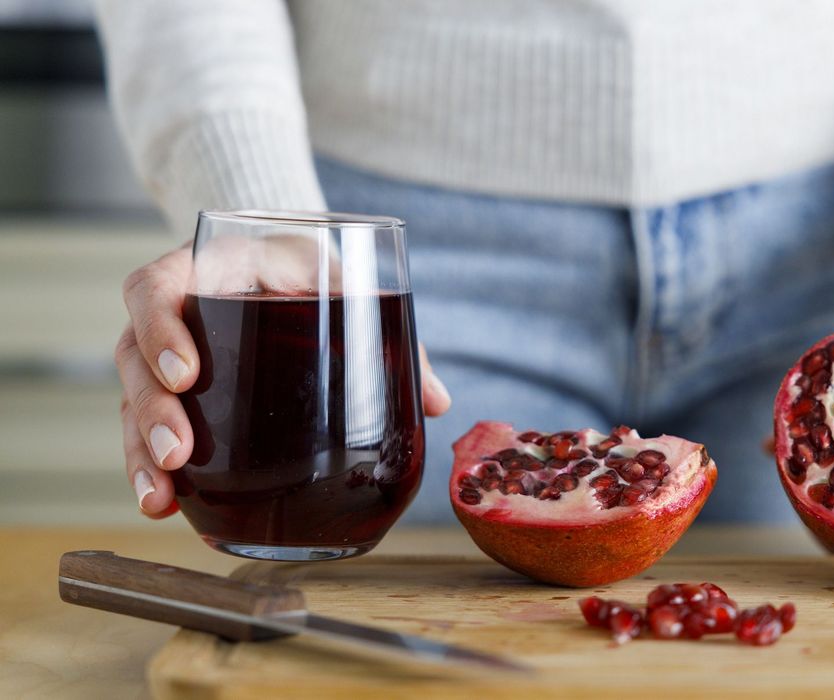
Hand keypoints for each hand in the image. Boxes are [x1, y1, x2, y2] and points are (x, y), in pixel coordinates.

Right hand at [115, 244, 451, 518]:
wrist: (295, 266)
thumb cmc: (317, 273)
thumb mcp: (347, 286)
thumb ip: (392, 340)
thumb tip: (439, 403)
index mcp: (210, 267)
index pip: (156, 288)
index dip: (161, 327)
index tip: (186, 371)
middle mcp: (176, 308)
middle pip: (133, 354)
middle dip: (152, 408)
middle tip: (179, 450)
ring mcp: (166, 351)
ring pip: (132, 398)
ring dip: (141, 448)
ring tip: (162, 490)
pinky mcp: (172, 391)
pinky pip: (144, 425)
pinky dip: (150, 466)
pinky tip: (162, 503)